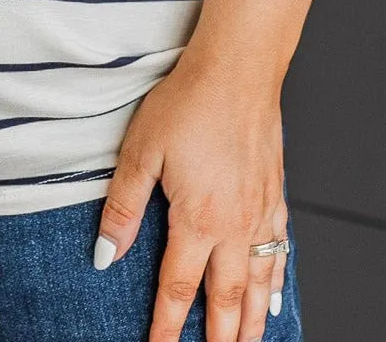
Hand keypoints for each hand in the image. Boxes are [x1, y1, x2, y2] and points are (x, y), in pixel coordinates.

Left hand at [93, 47, 288, 341]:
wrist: (238, 69)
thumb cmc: (188, 102)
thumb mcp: (141, 151)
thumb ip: (123, 208)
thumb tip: (105, 256)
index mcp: (198, 220)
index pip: (178, 290)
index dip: (167, 328)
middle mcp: (234, 226)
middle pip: (227, 299)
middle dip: (220, 338)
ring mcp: (260, 212)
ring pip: (259, 282)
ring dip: (253, 320)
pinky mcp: (275, 194)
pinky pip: (280, 250)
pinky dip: (277, 278)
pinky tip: (274, 292)